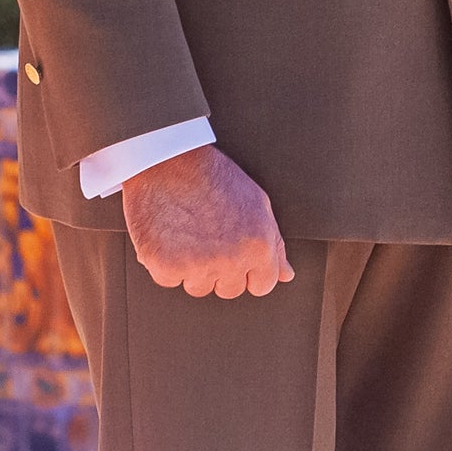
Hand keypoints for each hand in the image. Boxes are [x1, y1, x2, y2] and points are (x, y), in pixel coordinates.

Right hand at [119, 144, 292, 298]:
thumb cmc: (212, 177)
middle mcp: (232, 260)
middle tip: (207, 235)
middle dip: (220, 269)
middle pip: (230, 289)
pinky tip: (168, 234)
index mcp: (259, 246)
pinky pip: (169, 280)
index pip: (263, 285)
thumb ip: (274, 244)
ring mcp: (199, 266)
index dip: (248, 270)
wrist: (167, 161)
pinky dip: (165, 263)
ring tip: (187, 232)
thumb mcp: (256, 202)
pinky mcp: (167, 268)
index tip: (235, 253)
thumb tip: (286, 274)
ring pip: (199, 287)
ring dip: (192, 268)